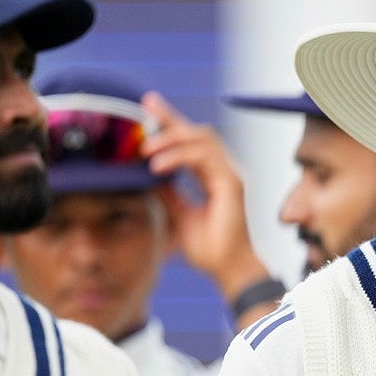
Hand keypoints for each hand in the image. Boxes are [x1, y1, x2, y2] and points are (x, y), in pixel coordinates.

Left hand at [140, 92, 271, 327]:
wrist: (229, 269)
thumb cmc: (210, 248)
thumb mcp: (179, 215)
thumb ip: (169, 194)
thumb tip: (147, 178)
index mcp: (214, 175)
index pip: (191, 141)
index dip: (170, 122)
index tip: (147, 106)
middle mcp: (224, 170)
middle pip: (198, 132)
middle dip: (170, 119)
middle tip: (143, 112)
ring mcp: (230, 174)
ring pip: (203, 138)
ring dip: (171, 139)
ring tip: (145, 150)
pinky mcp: (232, 183)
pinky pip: (205, 157)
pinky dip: (180, 156)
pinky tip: (158, 166)